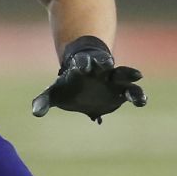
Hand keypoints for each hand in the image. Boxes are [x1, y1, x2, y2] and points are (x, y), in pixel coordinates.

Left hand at [31, 35, 146, 123]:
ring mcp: (112, 79)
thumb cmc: (68, 84)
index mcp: (81, 68)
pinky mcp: (121, 91)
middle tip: (107, 63)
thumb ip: (44, 100)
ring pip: (124, 75)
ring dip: (130, 76)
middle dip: (105, 64)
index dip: (82, 65)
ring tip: (138, 78)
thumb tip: (35, 112)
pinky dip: (136, 95)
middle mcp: (99, 71)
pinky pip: (131, 91)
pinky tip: (142, 101)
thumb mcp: (54, 92)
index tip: (82, 67)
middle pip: (104, 64)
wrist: (85, 79)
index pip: (82, 64)